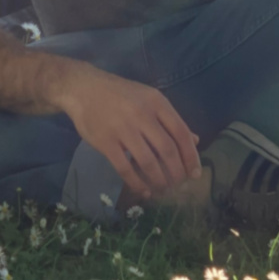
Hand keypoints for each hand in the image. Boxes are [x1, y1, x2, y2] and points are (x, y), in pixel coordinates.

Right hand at [62, 70, 201, 200]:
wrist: (83, 88)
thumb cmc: (120, 95)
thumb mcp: (149, 99)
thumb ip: (171, 120)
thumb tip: (195, 141)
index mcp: (157, 102)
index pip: (181, 133)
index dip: (191, 156)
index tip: (195, 174)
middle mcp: (142, 115)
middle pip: (167, 150)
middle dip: (177, 173)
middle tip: (178, 185)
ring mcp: (123, 129)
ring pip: (148, 162)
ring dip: (159, 180)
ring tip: (162, 189)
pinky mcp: (105, 142)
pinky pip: (125, 168)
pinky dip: (136, 183)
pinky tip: (143, 190)